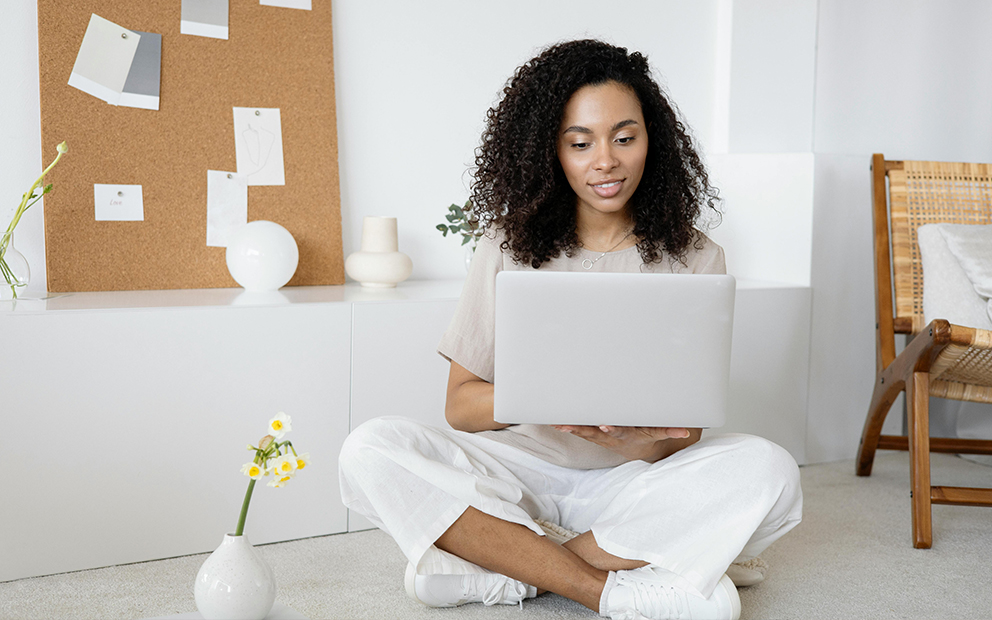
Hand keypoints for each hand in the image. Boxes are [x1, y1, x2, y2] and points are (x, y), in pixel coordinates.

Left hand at [552, 425, 696, 462]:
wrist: (639, 448)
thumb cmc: (648, 435)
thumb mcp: (660, 432)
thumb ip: (671, 430)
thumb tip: (686, 430)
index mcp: (627, 435)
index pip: (619, 432)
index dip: (612, 429)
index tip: (604, 426)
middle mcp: (611, 436)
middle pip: (594, 433)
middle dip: (581, 429)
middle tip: (567, 426)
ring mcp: (601, 436)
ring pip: (583, 432)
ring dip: (570, 427)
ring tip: (556, 423)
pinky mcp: (594, 434)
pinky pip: (580, 430)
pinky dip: (568, 426)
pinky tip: (554, 421)